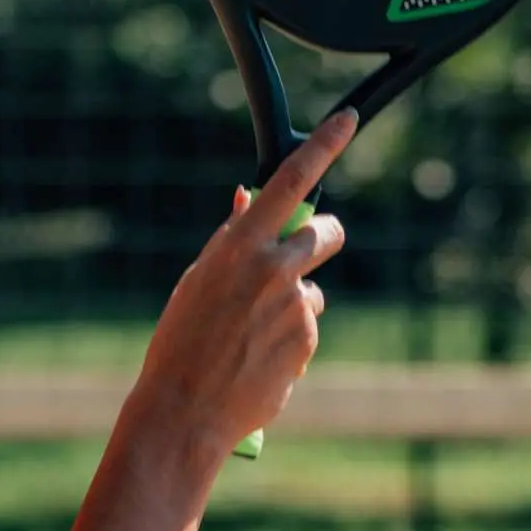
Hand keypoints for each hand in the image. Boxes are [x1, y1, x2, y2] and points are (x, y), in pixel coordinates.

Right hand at [133, 113, 353, 456]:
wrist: (184, 409)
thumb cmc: (182, 340)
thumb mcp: (199, 279)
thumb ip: (232, 239)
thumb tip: (249, 198)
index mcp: (238, 244)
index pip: (290, 181)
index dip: (324, 146)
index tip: (348, 121)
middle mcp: (273, 267)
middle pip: (325, 231)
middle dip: (324, 236)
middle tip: (312, 247)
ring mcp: (294, 303)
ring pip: (313, 288)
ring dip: (296, 302)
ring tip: (253, 333)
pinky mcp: (307, 338)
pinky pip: (308, 326)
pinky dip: (291, 339)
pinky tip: (259, 358)